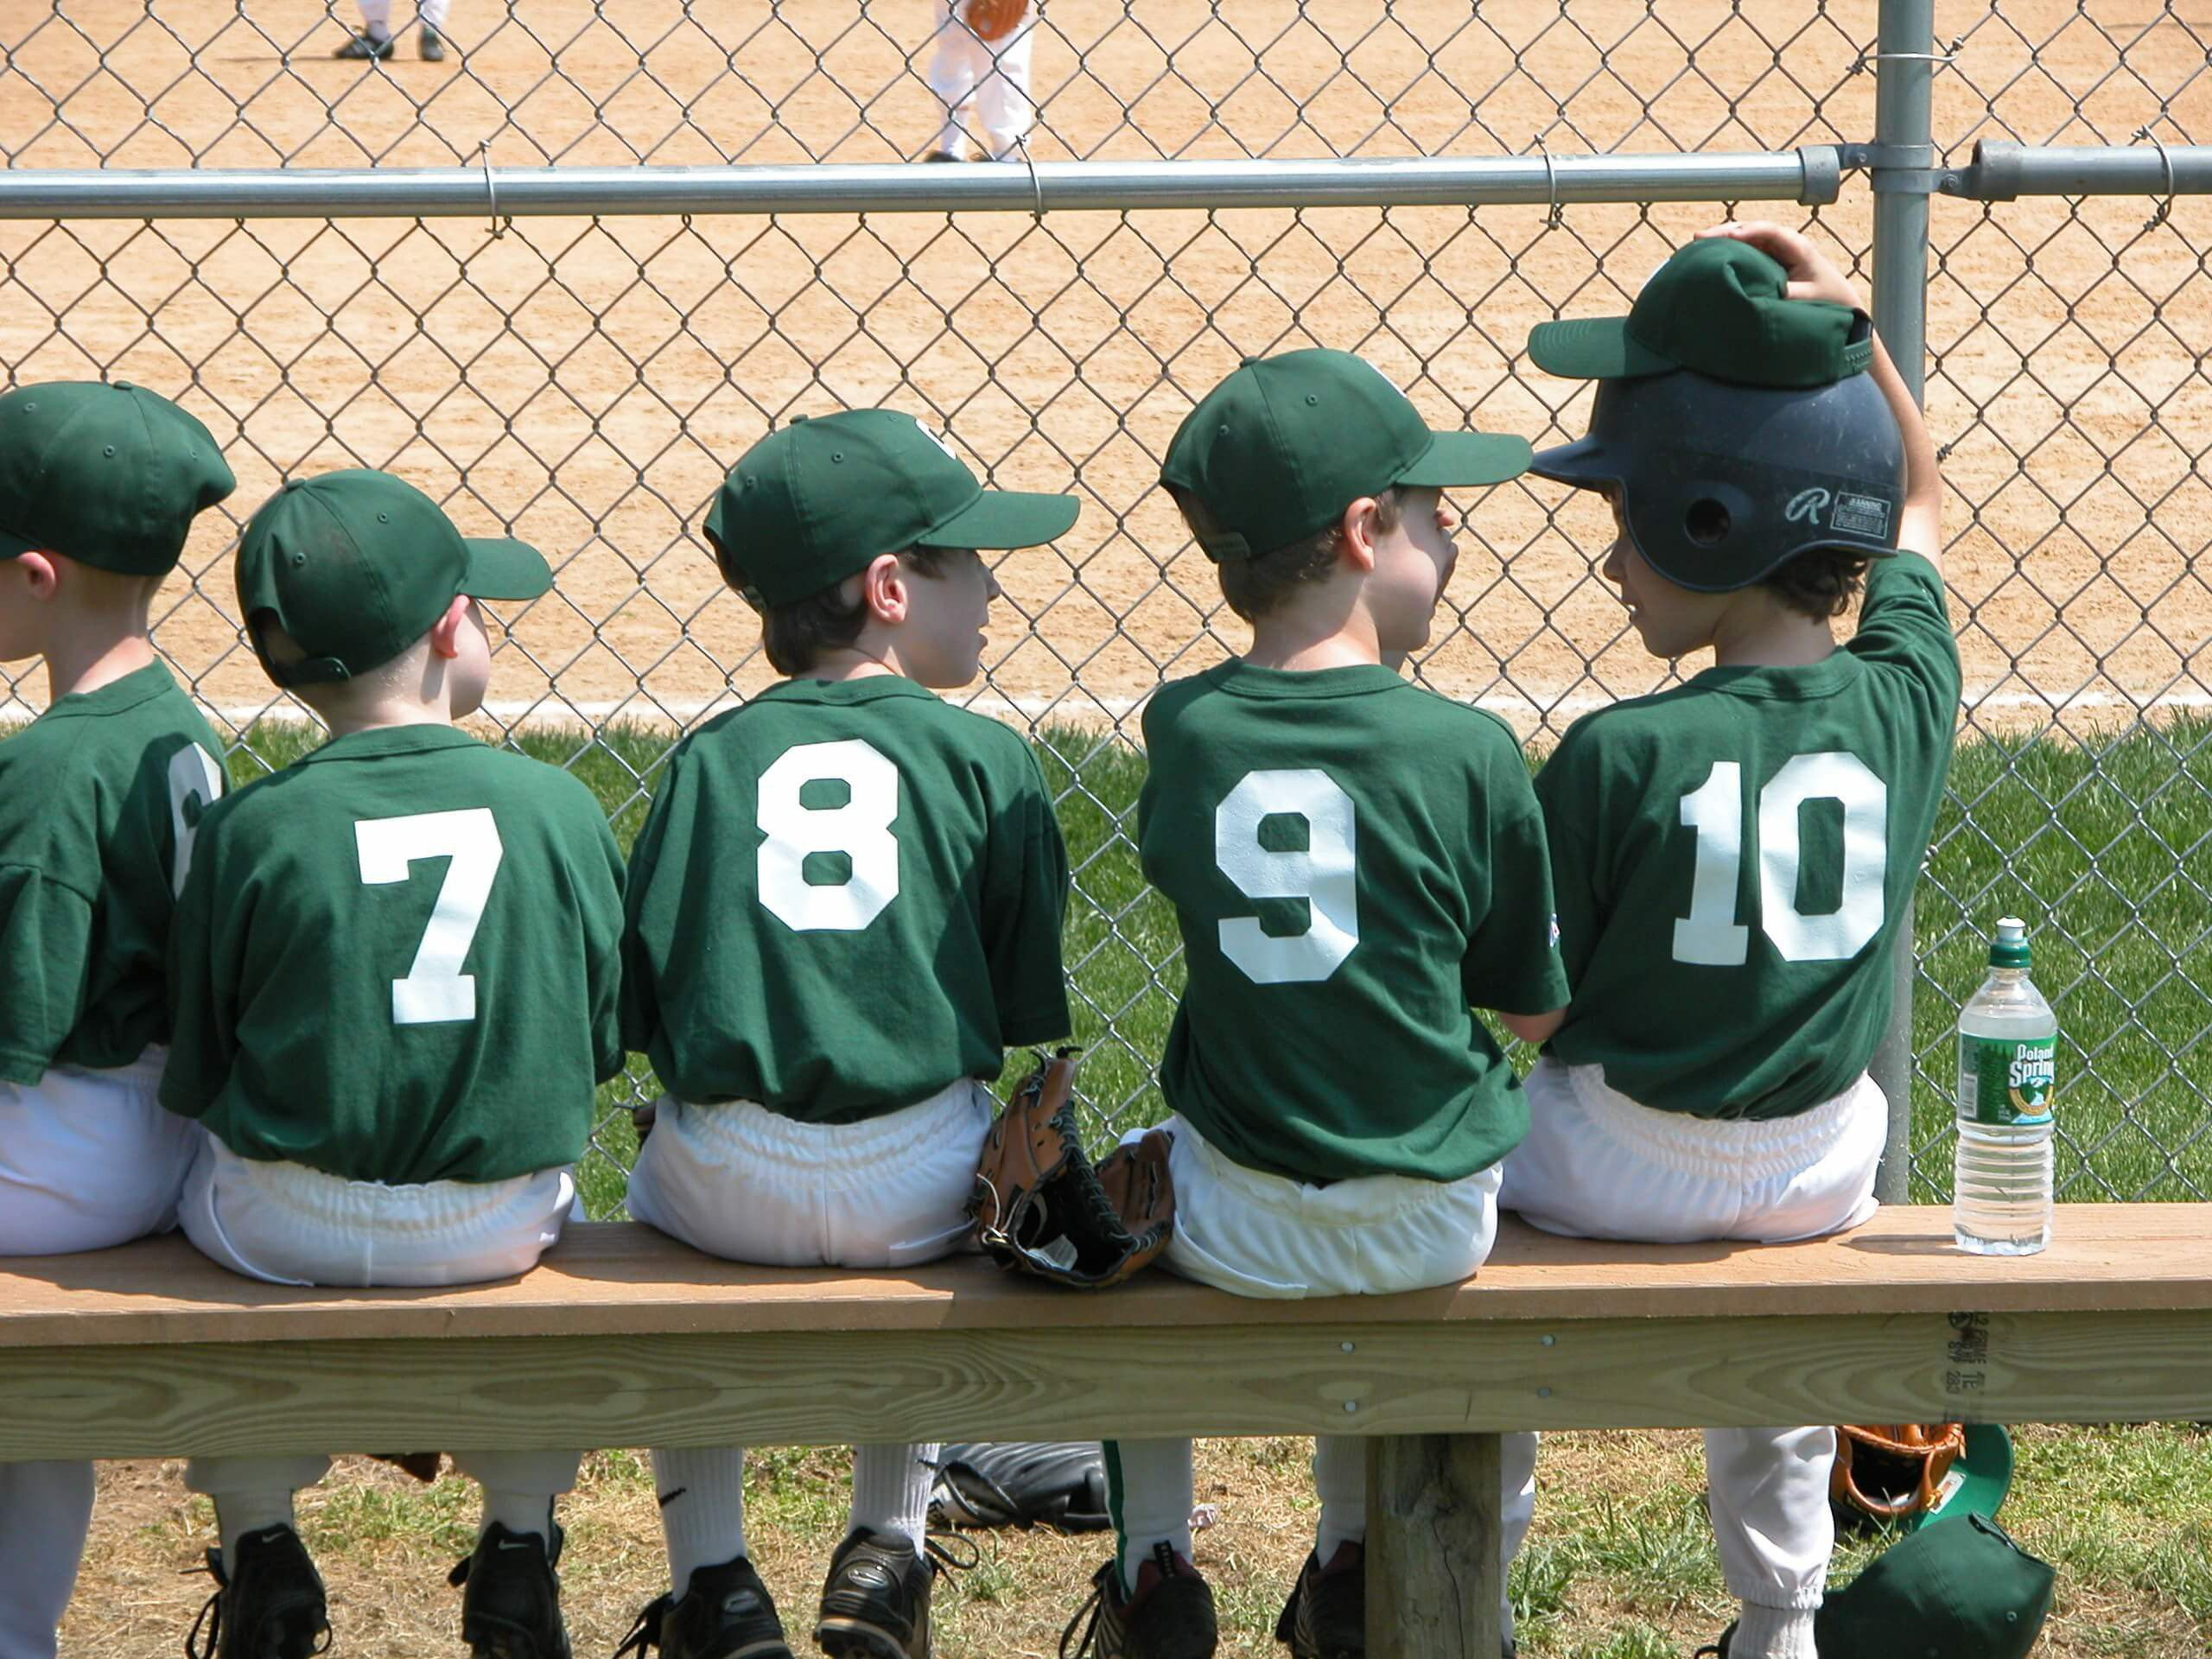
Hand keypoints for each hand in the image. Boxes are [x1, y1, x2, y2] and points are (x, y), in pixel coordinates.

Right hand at [1698, 220, 1863, 311]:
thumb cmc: (1826, 303)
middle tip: (1698, 239)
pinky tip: (1706, 258)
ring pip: (1744, 240)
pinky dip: (1726, 253)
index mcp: (1798, 248)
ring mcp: (1774, 252)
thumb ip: (1780, 296)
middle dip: (1725, 232)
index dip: (1748, 232)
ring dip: (1722, 241)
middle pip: (1751, 230)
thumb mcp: (1804, 302)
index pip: (1770, 232)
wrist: (1840, 306)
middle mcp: (1784, 245)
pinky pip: (1744, 253)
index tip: (1728, 238)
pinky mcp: (1767, 263)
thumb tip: (1750, 295)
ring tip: (1696, 246)